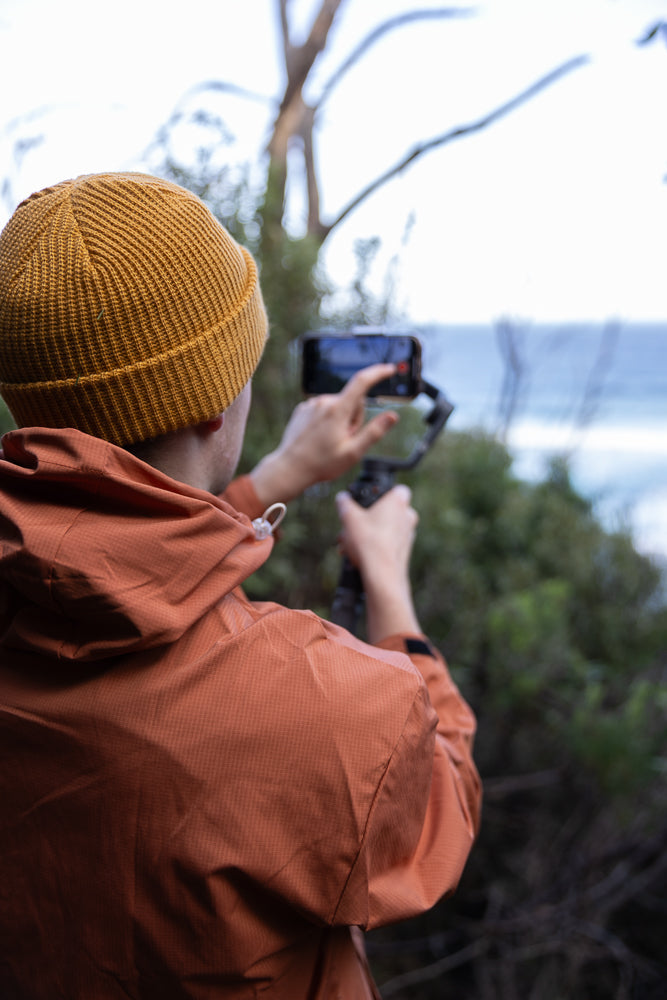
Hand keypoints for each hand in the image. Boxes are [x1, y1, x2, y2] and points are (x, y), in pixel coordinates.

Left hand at [249, 364, 398, 505]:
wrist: (290, 469)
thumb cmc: (322, 464)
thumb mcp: (353, 452)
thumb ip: (374, 432)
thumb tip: (393, 416)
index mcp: (337, 410)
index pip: (362, 382)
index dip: (378, 373)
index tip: (389, 369)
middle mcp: (323, 401)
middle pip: (352, 401)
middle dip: (354, 418)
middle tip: (344, 440)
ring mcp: (311, 404)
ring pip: (338, 406)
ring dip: (340, 420)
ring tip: (330, 441)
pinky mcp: (303, 409)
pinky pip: (324, 409)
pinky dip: (327, 420)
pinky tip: (319, 437)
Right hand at [336, 485, 420, 642]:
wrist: (382, 574)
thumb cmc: (369, 542)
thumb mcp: (348, 517)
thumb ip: (344, 503)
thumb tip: (342, 498)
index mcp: (398, 501)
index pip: (395, 489)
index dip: (381, 493)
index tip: (368, 500)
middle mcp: (408, 516)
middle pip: (385, 511)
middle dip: (366, 519)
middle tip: (350, 527)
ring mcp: (408, 535)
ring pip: (384, 529)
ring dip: (366, 534)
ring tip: (347, 544)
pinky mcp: (404, 551)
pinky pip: (386, 544)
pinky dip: (372, 546)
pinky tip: (356, 555)